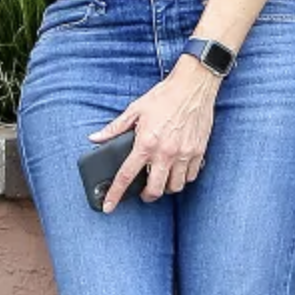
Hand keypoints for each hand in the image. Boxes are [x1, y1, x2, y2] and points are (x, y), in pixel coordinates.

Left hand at [89, 57, 221, 211]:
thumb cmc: (163, 97)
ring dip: (165, 188)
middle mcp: (165, 153)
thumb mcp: (134, 110)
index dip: (115, 194)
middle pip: (154, 190)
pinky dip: (182, 178)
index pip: (126, 176)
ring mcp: (184, 155)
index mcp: (146, 144)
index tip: (108, 207)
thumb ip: (114, 128)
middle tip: (142, 193)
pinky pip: (190, 177)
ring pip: (175, 187)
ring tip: (159, 180)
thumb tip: (95, 138)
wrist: (193, 87)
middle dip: (146, 197)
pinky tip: (175, 171)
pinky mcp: (199, 153)